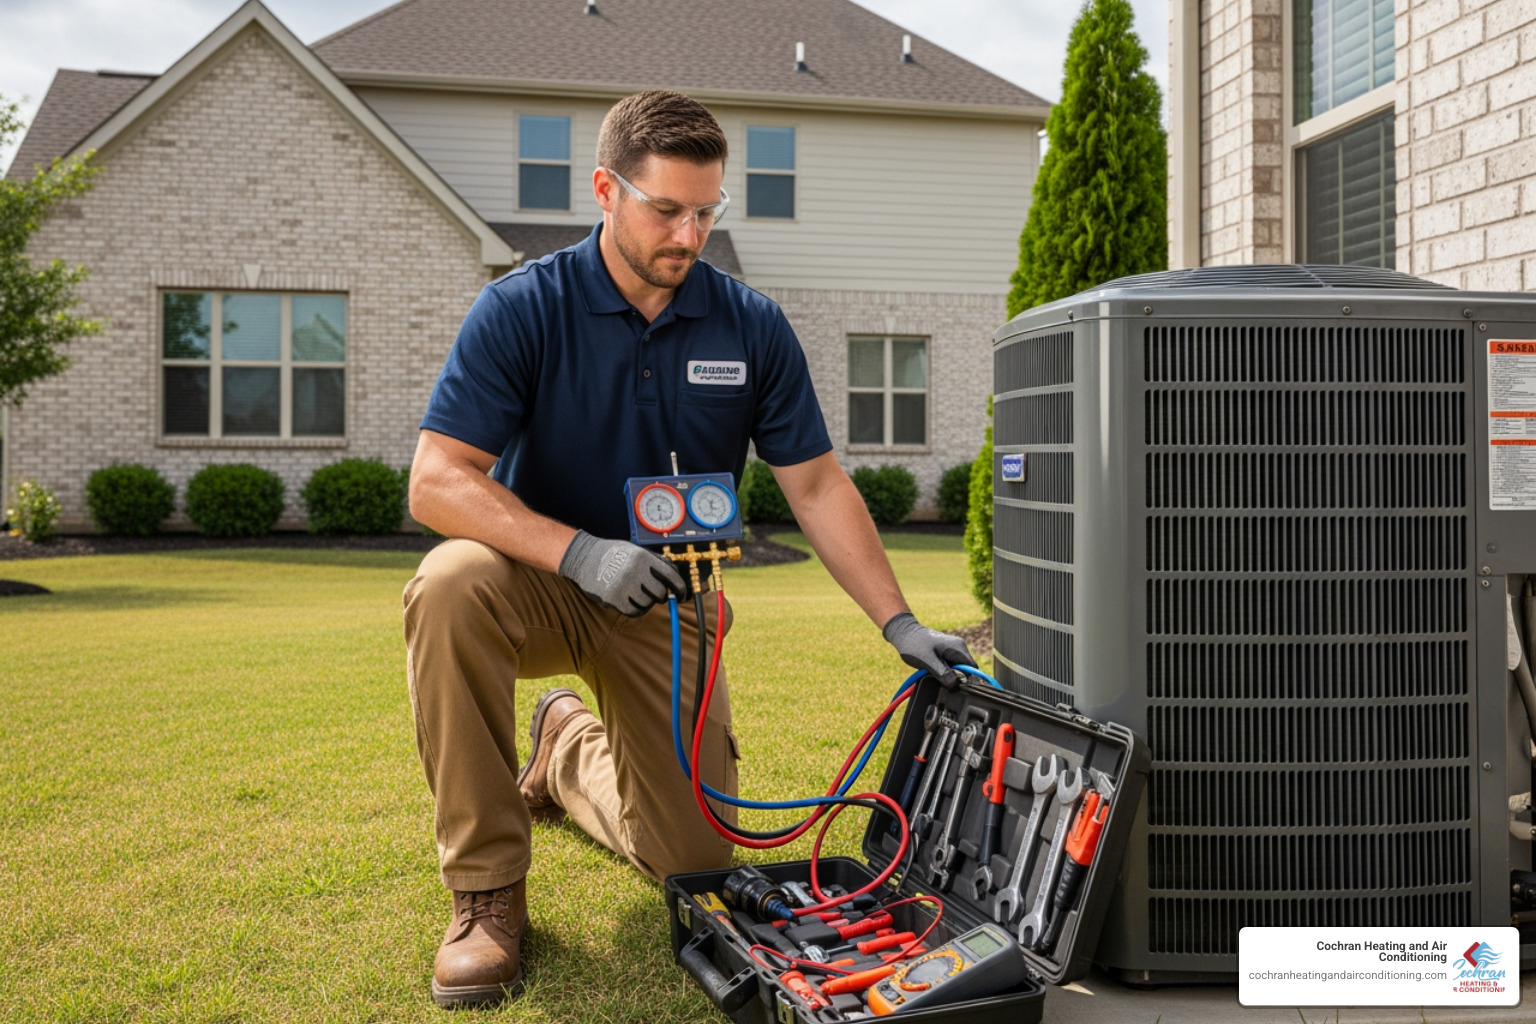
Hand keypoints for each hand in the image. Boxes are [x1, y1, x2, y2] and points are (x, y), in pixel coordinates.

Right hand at [559, 531, 685, 615]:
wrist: (584, 558)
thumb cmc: (613, 554)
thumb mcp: (635, 550)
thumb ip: (655, 562)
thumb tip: (675, 578)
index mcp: (644, 557)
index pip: (670, 575)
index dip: (680, 588)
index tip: (682, 596)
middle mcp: (636, 571)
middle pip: (660, 593)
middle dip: (660, 596)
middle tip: (654, 594)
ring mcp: (624, 585)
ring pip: (647, 603)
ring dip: (646, 602)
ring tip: (636, 593)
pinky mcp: (614, 598)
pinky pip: (635, 611)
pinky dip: (636, 610)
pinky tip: (632, 602)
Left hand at [882, 612, 977, 684]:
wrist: (903, 633)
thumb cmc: (914, 645)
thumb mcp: (928, 661)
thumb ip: (943, 673)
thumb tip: (956, 685)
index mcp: (958, 648)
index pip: (973, 669)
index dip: (968, 681)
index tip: (956, 688)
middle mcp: (959, 647)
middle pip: (966, 670)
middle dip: (957, 678)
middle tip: (942, 681)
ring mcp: (953, 649)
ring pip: (958, 669)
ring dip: (949, 675)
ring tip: (935, 674)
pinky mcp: (946, 652)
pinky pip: (951, 666)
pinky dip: (944, 671)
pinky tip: (933, 670)